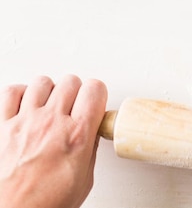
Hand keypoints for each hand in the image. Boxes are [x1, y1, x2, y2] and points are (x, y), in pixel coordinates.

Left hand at [0, 75, 107, 207]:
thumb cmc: (42, 205)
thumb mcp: (83, 181)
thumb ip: (89, 150)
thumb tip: (91, 134)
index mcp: (77, 136)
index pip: (95, 90)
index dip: (96, 94)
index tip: (94, 102)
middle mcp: (51, 123)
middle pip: (71, 81)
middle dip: (75, 92)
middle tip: (73, 106)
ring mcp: (24, 121)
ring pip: (42, 82)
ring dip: (48, 92)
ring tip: (48, 106)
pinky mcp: (0, 125)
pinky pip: (12, 91)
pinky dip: (20, 94)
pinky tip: (25, 106)